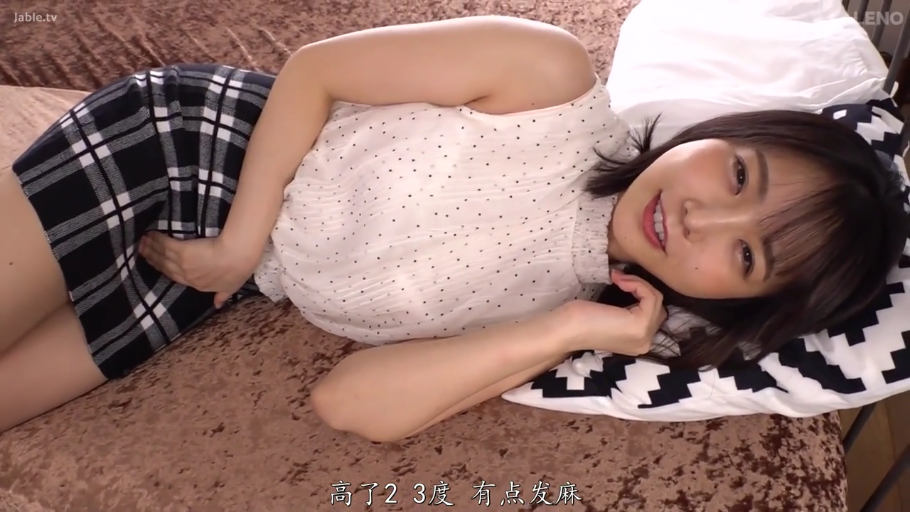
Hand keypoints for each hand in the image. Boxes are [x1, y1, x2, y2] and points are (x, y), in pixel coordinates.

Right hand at [138, 232, 258, 307]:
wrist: (237, 255)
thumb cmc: (238, 270)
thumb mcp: (231, 287)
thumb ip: (222, 295)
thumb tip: (217, 305)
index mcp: (197, 285)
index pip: (177, 277)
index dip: (165, 271)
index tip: (158, 266)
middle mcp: (187, 275)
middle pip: (165, 266)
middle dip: (153, 259)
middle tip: (142, 252)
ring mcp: (183, 263)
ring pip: (163, 255)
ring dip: (151, 248)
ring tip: (142, 242)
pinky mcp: (183, 250)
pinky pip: (166, 245)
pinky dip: (157, 240)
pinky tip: (150, 234)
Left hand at [557, 270, 666, 355]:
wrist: (564, 329)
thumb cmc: (579, 320)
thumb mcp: (612, 314)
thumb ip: (629, 309)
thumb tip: (639, 286)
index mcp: (638, 342)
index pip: (653, 313)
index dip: (640, 293)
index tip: (619, 280)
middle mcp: (646, 344)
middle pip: (658, 307)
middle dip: (642, 288)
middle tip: (619, 278)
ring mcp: (644, 336)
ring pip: (656, 300)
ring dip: (638, 283)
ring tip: (617, 278)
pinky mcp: (640, 325)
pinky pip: (651, 296)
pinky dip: (637, 284)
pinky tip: (619, 281)